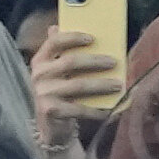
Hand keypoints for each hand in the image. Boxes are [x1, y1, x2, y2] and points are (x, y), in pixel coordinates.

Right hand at [27, 22, 127, 146]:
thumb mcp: (58, 72)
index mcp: (41, 60)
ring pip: (78, 85)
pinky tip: (108, 110)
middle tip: (114, 62)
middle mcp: (39, 75)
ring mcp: (44, 93)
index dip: (72, 37)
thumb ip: (64, 53)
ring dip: (101, 84)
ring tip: (118, 85)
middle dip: (95, 61)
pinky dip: (96, 110)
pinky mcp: (50, 111)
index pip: (54, 42)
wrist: (50, 125)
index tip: (92, 38)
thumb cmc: (60, 92)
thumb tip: (80, 32)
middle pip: (70, 62)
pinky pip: (79, 109)